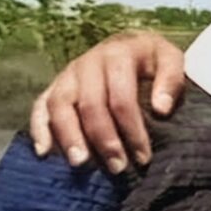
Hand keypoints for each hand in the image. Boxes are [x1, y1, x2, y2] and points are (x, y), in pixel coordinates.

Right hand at [29, 30, 185, 172]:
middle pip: (90, 105)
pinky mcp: (55, 85)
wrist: (131, 43)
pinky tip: (44, 152)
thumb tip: (161, 109)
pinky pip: (40, 106)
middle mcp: (88, 62)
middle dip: (104, 139)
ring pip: (60, 105)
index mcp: (118, 54)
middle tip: (117, 167)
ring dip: (69, 136)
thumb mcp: (171, 60)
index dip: (132, 130)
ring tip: (81, 162)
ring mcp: (68, 74)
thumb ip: (171, 80)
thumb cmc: (153, 60)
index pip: (122, 98)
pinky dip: (39, 128)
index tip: (143, 157)